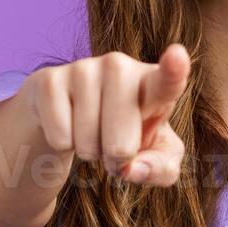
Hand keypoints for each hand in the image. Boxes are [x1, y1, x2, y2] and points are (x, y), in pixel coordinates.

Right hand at [21, 46, 191, 186]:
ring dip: (89, 151)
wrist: (73, 117)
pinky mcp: (49, 80)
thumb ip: (160, 168)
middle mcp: (120, 66)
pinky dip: (63, 144)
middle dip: (116, 160)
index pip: (167, 79)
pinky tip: (66, 124)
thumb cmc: (126, 134)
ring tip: (90, 132)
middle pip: (121, 144)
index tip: (177, 56)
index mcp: (153, 83)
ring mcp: (83, 68)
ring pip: (87, 142)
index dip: (173, 70)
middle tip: (114, 146)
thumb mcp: (155, 157)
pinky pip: (60, 137)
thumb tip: (133, 170)